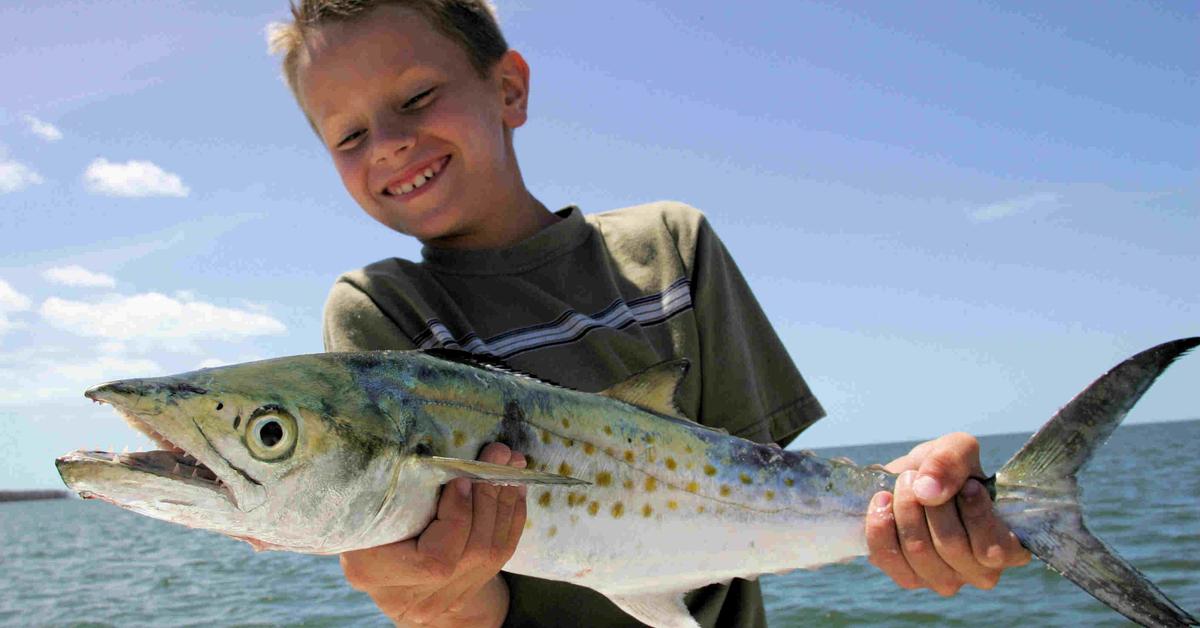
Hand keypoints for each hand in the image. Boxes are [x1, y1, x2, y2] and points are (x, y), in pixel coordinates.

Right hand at [340, 443, 526, 626]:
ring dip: (505, 502)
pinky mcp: (460, 596)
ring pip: (490, 555)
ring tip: (510, 464)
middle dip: (490, 497)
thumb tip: (438, 451)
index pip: (435, 560)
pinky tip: (514, 489)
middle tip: (498, 454)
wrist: (374, 558)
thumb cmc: (366, 511)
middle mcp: (406, 596)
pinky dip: (510, 518)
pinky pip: (499, 557)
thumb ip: (398, 486)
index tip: (461, 479)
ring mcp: (437, 603)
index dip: (458, 519)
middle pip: (470, 553)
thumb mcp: (371, 498)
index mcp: (371, 569)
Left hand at [864, 432, 1029, 595]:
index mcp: (1009, 549)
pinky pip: (888, 558)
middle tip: (919, 478)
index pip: (992, 550)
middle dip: (930, 503)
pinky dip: (880, 525)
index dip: (975, 514)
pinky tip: (882, 501)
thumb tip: (927, 491)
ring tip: (905, 484)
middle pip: (949, 544)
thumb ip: (950, 461)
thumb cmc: (947, 469)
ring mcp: (944, 580)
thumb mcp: (957, 449)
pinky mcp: (909, 578)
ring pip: (918, 550)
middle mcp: (980, 573)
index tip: (967, 485)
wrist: (911, 480)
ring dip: (905, 509)